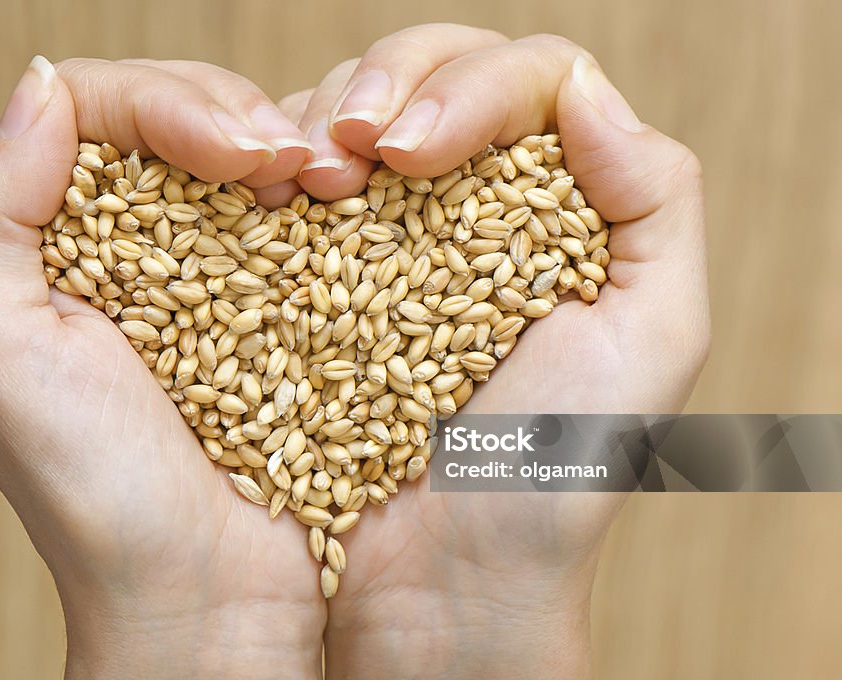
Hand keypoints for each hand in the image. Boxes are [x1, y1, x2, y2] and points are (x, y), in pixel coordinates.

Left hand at [0, 57, 324, 678]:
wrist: (206, 595)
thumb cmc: (94, 496)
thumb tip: (44, 86)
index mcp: (60, 247)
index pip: (101, 110)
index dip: (165, 104)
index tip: (231, 155)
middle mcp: (136, 248)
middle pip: (181, 115)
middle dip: (236, 116)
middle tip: (287, 165)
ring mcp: (218, 274)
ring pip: (251, 154)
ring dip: (293, 143)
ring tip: (326, 181)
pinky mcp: (286, 307)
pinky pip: (307, 219)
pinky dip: (332, 195)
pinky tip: (347, 203)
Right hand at [274, 25, 709, 678]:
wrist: (440, 578)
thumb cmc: (553, 472)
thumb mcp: (652, 339)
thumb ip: (655, 200)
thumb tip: (582, 90)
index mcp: (556, 207)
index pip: (525, 81)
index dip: (468, 87)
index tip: (412, 152)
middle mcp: (469, 207)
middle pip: (432, 72)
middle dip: (385, 83)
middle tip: (353, 147)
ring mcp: (382, 237)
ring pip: (354, 113)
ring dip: (322, 119)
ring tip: (310, 177)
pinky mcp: (311, 275)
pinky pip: (289, 188)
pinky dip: (273, 171)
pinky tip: (270, 196)